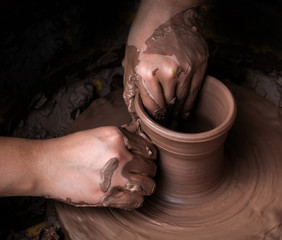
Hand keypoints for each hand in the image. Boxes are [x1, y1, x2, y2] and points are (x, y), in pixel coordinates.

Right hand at [40, 126, 156, 209]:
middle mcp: (121, 155)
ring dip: (145, 186)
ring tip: (137, 185)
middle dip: (148, 171)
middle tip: (141, 174)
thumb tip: (141, 143)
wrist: (48, 165)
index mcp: (118, 137)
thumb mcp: (99, 134)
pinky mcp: (108, 196)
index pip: (149, 149)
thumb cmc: (71, 149)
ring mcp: (116, 177)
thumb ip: (122, 138)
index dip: (149, 156)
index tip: (145, 160)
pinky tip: (130, 195)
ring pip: (148, 185)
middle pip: (151, 168)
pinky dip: (136, 199)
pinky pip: (136, 201)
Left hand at [122, 8, 207, 124]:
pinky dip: (190, 103)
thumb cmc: (145, 32)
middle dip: (165, 118)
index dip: (153, 118)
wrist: (168, 8)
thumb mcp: (130, 56)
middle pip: (167, 105)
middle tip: (165, 126)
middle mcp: (167, 72)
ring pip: (182, 100)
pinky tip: (186, 111)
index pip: (151, 106)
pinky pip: (195, 91)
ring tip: (175, 122)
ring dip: (178, 113)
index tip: (155, 125)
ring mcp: (186, 69)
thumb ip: (130, 84)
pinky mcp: (200, 64)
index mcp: (146, 71)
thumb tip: (132, 108)